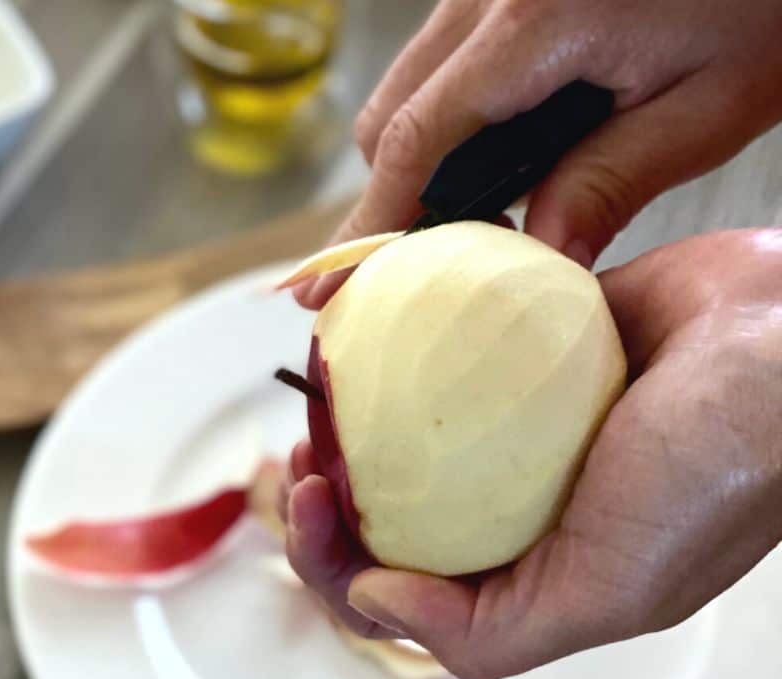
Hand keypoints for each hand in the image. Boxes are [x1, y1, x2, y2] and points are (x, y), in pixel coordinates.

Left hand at [282, 229, 781, 678]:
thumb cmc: (717, 471)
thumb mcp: (609, 592)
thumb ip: (488, 630)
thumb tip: (373, 606)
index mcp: (539, 574)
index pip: (408, 596)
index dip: (337, 563)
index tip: (311, 502)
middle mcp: (525, 507)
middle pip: (396, 522)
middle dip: (330, 502)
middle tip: (302, 456)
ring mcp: (524, 430)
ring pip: (411, 442)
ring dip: (352, 429)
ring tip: (319, 402)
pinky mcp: (530, 355)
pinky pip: (444, 358)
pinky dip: (399, 355)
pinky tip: (366, 338)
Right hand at [294, 0, 781, 308]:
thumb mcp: (714, 102)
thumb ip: (615, 181)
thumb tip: (538, 256)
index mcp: (534, 24)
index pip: (414, 142)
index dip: (370, 224)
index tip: (329, 287)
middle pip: (390, 113)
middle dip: (399, 193)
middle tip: (446, 256)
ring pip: (411, 83)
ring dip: (427, 150)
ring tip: (495, 200)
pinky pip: (443, 55)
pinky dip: (453, 110)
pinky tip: (513, 137)